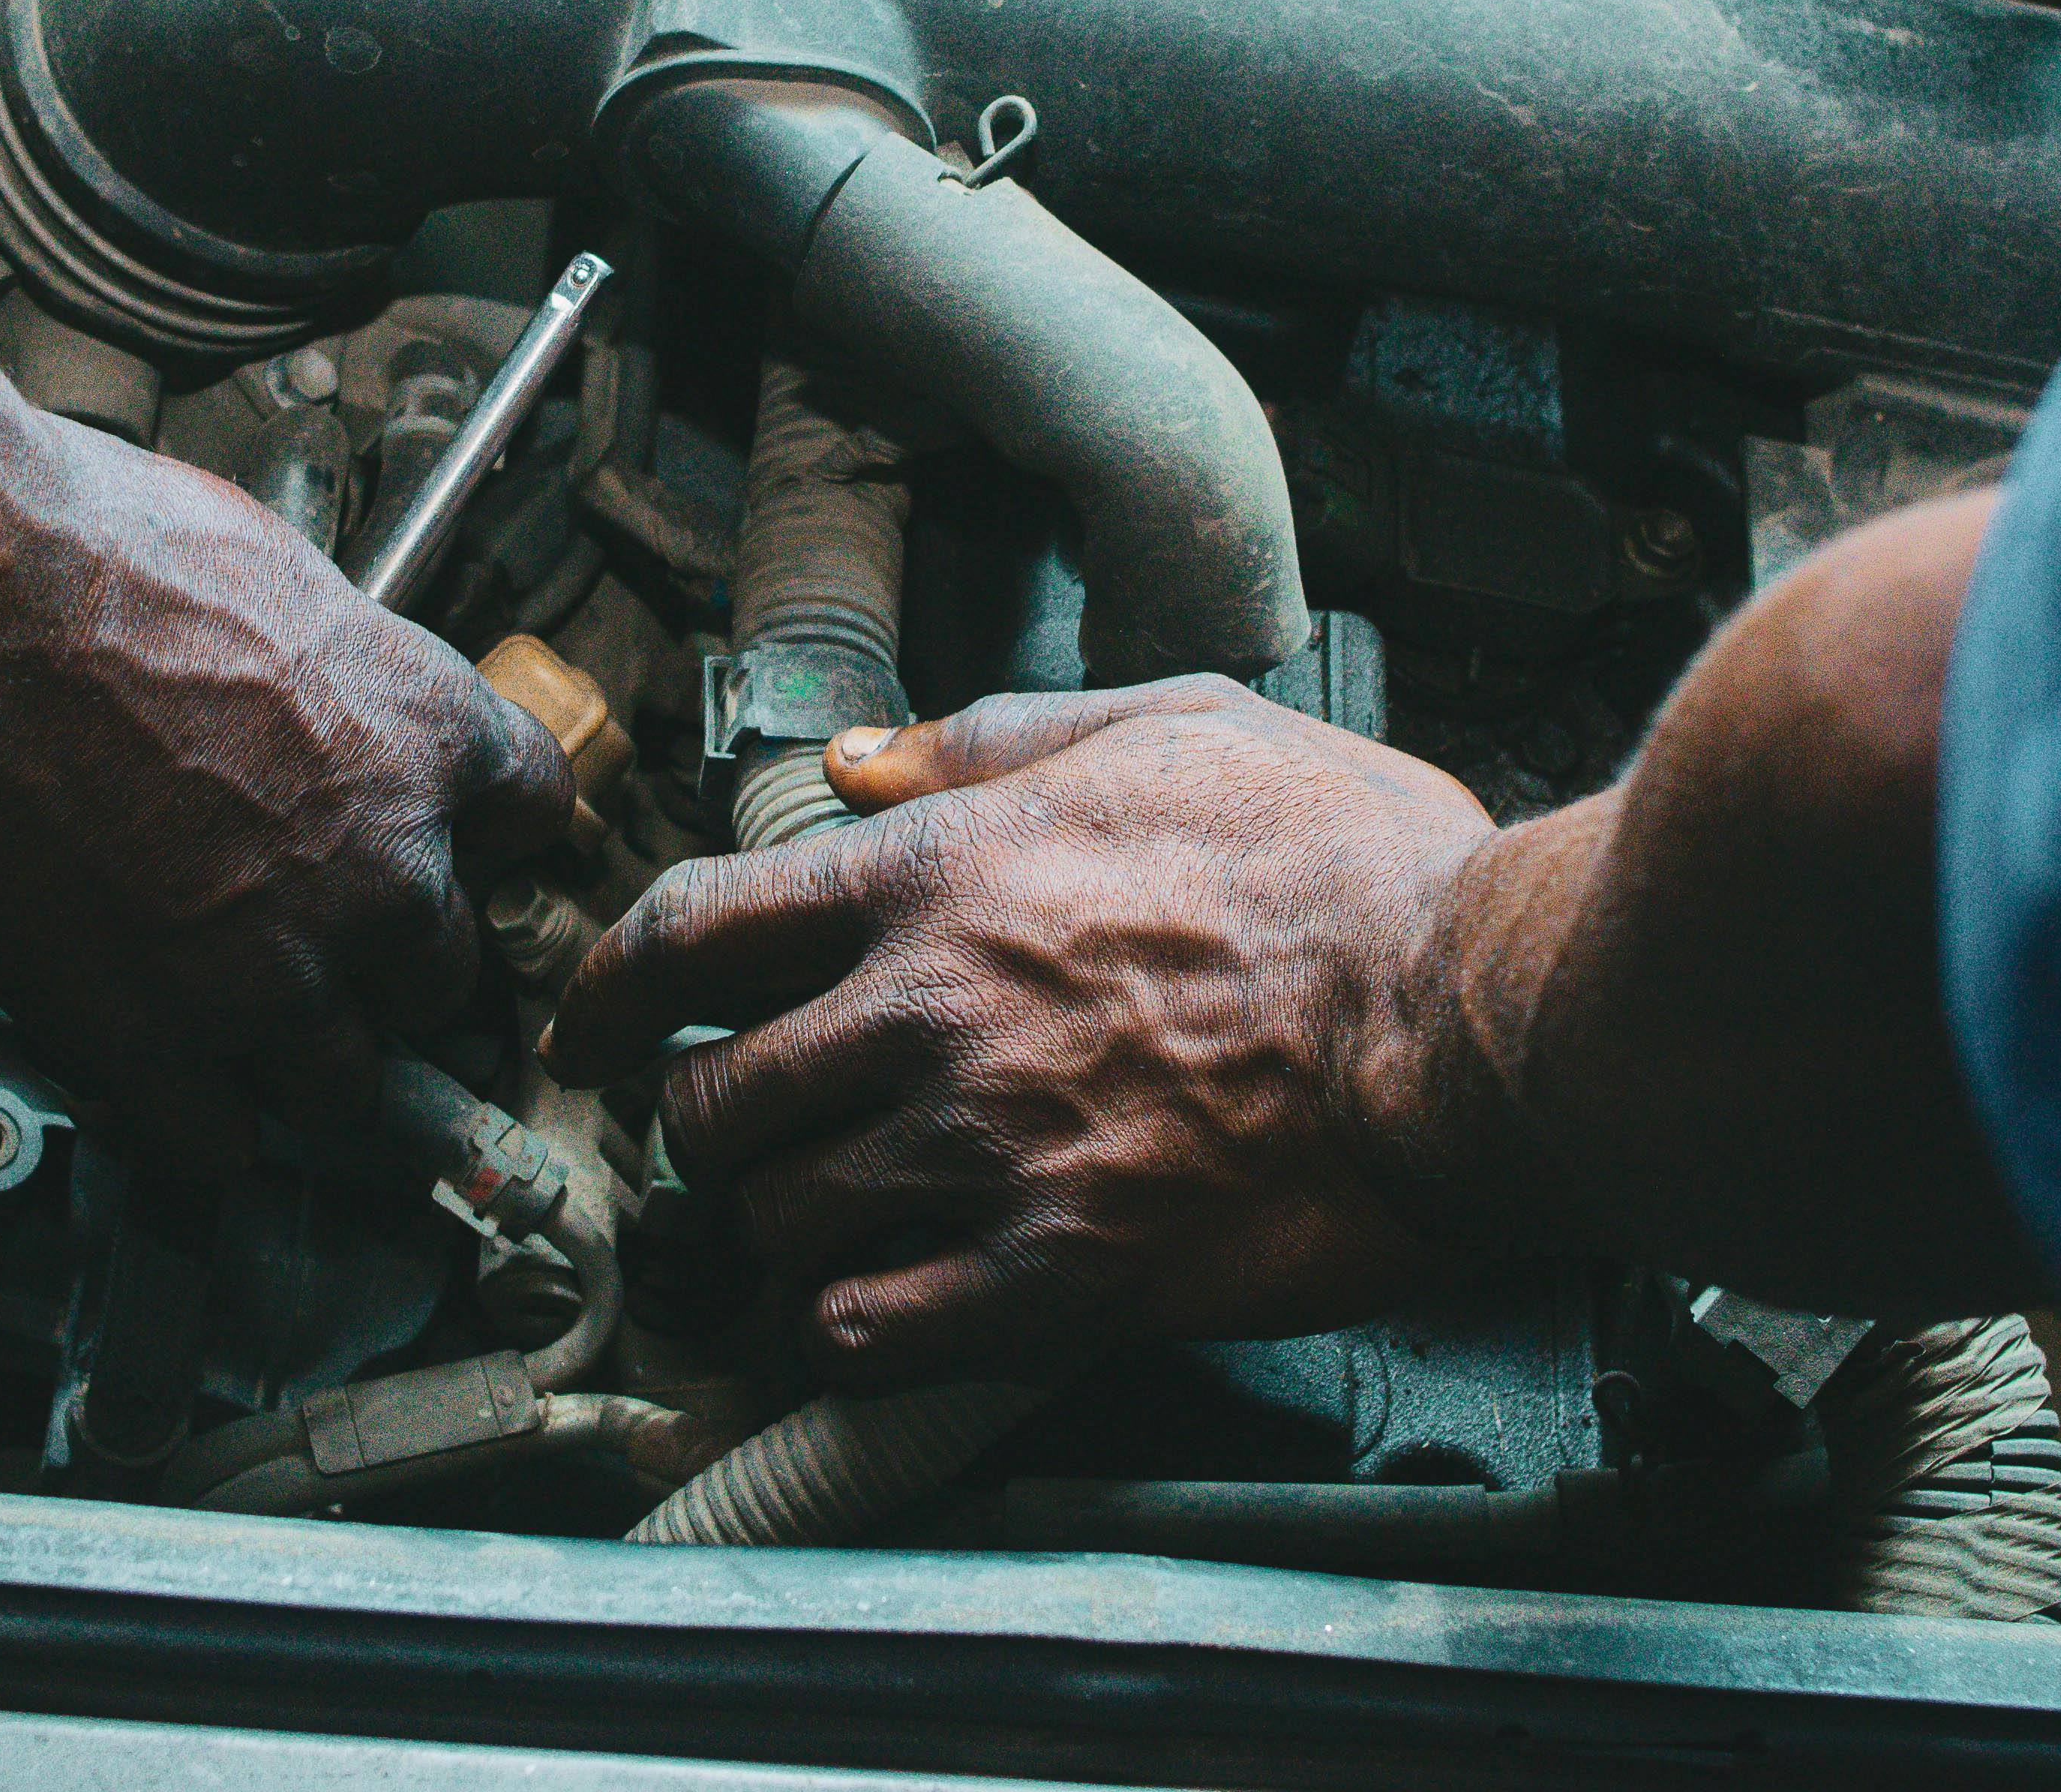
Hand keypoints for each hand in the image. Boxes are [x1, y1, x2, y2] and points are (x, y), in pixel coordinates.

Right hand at [0, 411, 572, 1184]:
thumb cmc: (88, 551)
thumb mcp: (274, 575)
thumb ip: (330, 673)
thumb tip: (312, 694)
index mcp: (430, 738)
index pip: (532, 817)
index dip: (469, 834)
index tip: (429, 843)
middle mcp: (384, 868)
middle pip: (442, 972)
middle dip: (376, 963)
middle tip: (303, 937)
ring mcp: (276, 968)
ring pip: (345, 1085)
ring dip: (296, 1061)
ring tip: (231, 1026)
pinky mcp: (155, 1037)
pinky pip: (219, 1144)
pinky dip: (195, 1127)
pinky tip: (162, 1086)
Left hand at [544, 679, 1516, 1388]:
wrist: (1476, 1018)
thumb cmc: (1352, 866)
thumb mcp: (1172, 727)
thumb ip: (993, 738)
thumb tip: (860, 757)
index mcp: (942, 872)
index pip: (693, 930)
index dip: (605, 989)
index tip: (584, 1028)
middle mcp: (934, 1011)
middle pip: (711, 1098)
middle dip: (705, 1125)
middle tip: (742, 1138)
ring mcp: (989, 1150)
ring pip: (777, 1220)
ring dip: (779, 1230)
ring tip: (823, 1224)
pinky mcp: (1060, 1275)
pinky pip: (869, 1331)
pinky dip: (841, 1332)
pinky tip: (872, 1313)